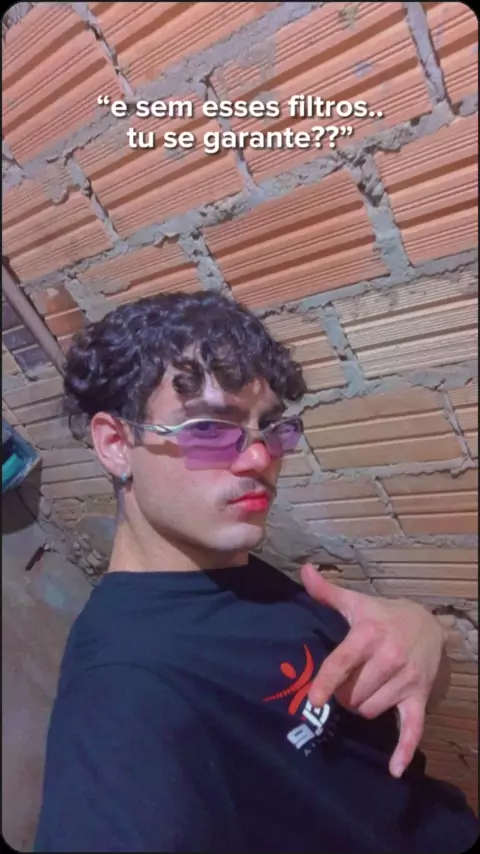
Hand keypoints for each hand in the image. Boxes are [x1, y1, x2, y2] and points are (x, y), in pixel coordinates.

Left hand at [301, 563, 448, 778]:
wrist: (428, 623)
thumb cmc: (383, 615)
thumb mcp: (356, 602)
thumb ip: (327, 592)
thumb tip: (304, 570)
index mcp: (368, 635)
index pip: (342, 663)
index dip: (325, 683)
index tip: (312, 701)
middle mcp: (388, 659)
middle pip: (351, 694)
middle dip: (342, 694)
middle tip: (345, 682)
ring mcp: (405, 680)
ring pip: (369, 710)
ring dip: (360, 706)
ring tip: (362, 689)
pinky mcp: (419, 697)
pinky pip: (412, 728)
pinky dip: (404, 750)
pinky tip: (394, 769)